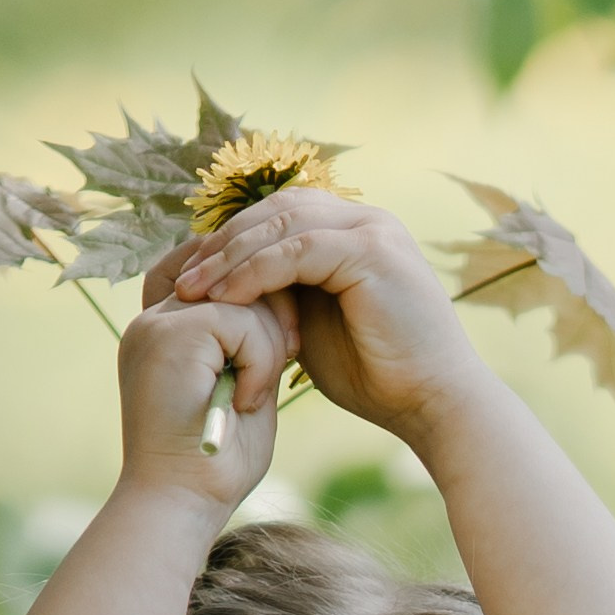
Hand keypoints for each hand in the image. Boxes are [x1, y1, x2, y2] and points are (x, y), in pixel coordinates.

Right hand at [116, 289, 295, 513]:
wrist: (180, 506)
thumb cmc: (214, 466)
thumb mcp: (241, 388)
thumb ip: (253, 344)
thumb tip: (285, 303)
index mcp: (163, 333)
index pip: (214, 273)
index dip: (256, 292)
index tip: (284, 338)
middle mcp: (152, 321)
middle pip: (232, 270)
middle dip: (274, 309)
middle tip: (291, 355)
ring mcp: (156, 325)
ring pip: (243, 294)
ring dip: (269, 345)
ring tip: (255, 396)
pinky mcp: (171, 336)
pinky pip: (243, 321)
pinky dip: (260, 360)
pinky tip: (247, 402)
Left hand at [160, 197, 489, 449]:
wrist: (432, 404)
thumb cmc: (378, 378)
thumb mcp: (315, 329)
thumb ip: (284, 300)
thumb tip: (233, 294)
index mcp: (355, 233)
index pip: (280, 216)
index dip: (233, 241)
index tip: (192, 276)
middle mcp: (367, 220)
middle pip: (276, 210)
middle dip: (223, 243)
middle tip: (182, 279)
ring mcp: (373, 230)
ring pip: (283, 224)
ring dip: (231, 256)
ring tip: (193, 290)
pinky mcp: (373, 251)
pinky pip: (298, 250)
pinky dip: (257, 271)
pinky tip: (226, 298)